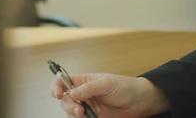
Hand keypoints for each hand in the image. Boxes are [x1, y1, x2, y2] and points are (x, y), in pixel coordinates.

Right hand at [50, 73, 169, 117]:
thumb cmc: (125, 87)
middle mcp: (82, 94)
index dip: (56, 87)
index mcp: (84, 81)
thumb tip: (72, 93)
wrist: (138, 102)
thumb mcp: (107, 83)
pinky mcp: (92, 117)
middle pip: (64, 100)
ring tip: (85, 115)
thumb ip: (89, 88)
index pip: (63, 82)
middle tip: (79, 110)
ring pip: (70, 112)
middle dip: (68, 105)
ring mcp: (86, 107)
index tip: (57, 94)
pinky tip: (89, 117)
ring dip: (74, 114)